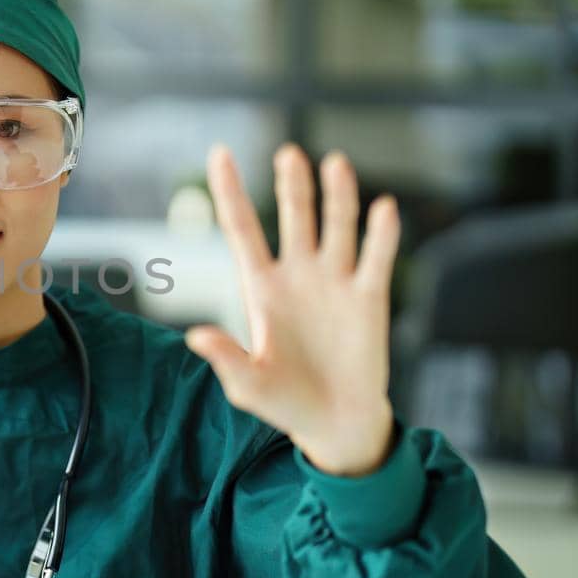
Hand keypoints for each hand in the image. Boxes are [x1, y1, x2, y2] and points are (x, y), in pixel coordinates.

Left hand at [186, 144, 399, 476]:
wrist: (336, 424)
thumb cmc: (285, 403)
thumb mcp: (248, 385)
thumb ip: (226, 358)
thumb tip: (195, 337)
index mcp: (262, 289)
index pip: (242, 230)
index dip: (230, 192)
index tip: (219, 154)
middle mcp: (298, 275)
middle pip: (294, 217)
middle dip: (293, 186)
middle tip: (289, 154)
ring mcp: (335, 282)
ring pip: (337, 227)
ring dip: (337, 196)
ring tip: (335, 163)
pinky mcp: (370, 298)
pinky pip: (376, 258)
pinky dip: (381, 234)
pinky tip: (383, 208)